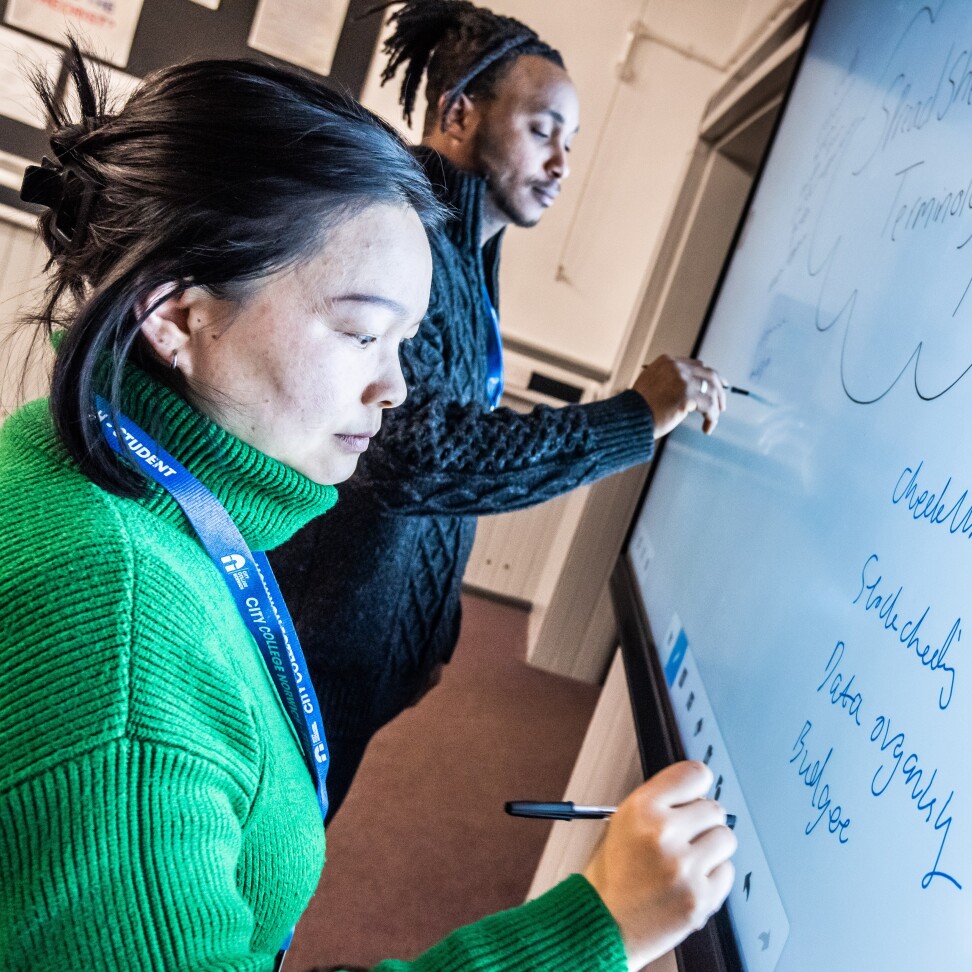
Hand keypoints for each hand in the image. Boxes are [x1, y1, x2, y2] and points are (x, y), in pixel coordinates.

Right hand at [583, 761, 735, 970]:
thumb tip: (698, 795)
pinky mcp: (699, 897)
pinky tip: (690, 883)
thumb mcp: (624, 823)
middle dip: (702, 823)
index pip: (694, 774)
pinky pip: (726, 872)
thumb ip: (661, 804)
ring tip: (687, 862)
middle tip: (686, 839)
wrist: (604, 925)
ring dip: (711, 849)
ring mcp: (683, 866)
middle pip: (713, 809)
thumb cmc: (613, 876)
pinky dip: (713, 877)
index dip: (698, 786)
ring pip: (725, 839)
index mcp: (641, 809)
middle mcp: (663, 833)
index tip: (696, 794)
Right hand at [633, 356, 725, 438]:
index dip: (709, 377)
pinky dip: (712, 418)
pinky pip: (709, 407)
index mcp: (667, 361)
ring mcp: (682, 380)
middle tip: (722, 405)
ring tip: (713, 419)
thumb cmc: (637, 408)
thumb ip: (669, 381)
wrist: (628, 419)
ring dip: (716, 407)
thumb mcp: (651, 385)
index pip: (697, 365)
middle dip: (719, 390)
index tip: (717, 387)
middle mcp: (676, 367)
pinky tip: (707, 428)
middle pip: (709, 374)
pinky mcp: (687, 396)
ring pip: (712, 391)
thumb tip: (691, 389)